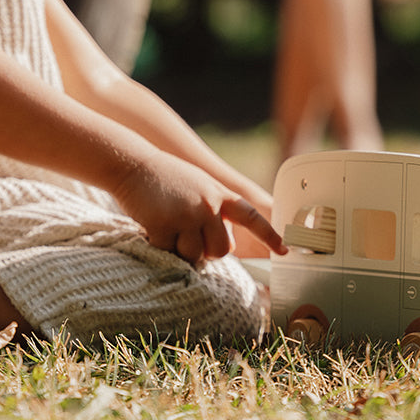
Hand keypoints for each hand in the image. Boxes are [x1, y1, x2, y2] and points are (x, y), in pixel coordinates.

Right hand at [113, 152, 285, 266]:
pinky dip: (160, 245)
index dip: (269, 235)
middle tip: (189, 237)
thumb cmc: (167, 179)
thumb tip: (227, 247)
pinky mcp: (163, 225)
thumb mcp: (201, 187)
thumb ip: (217, 212)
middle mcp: (207, 205)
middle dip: (206, 252)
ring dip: (180, 249)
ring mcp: (186, 215)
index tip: (285, 251)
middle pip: (220, 251)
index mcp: (220, 195)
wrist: (134, 164)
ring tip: (169, 226)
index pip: (251, 217)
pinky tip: (153, 225)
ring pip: (194, 255)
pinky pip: (169, 252)